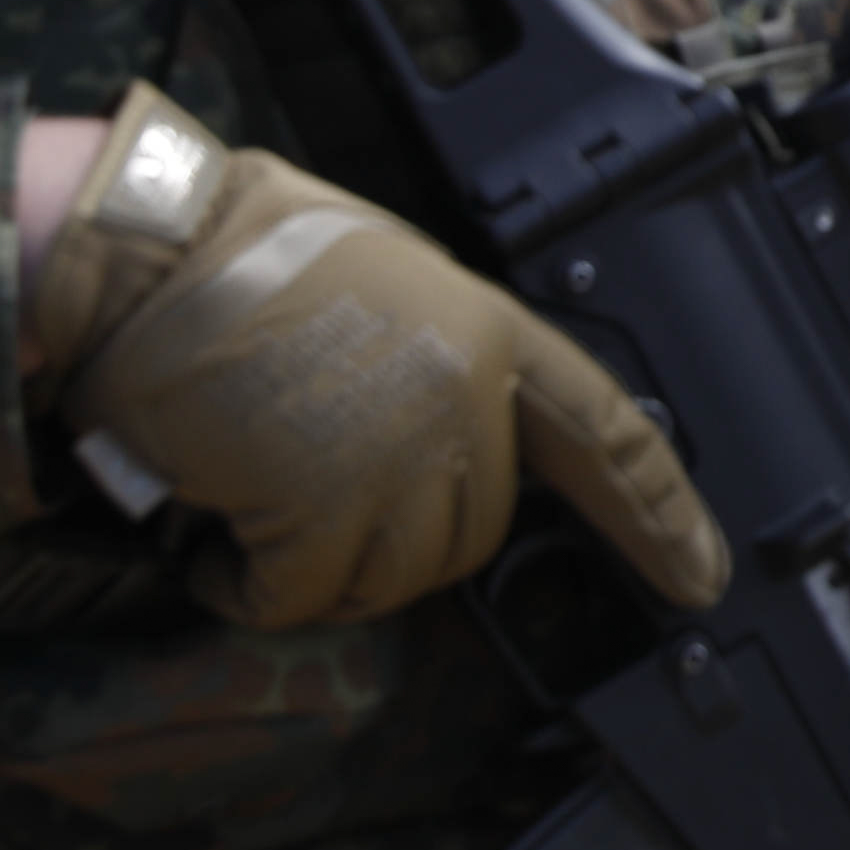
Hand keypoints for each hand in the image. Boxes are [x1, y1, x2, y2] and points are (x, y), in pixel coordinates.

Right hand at [23, 83, 729, 629]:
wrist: (147, 252)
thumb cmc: (240, 254)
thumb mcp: (387, 283)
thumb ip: (444, 360)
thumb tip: (448, 436)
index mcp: (490, 332)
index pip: (606, 434)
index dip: (660, 512)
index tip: (702, 574)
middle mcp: (465, 397)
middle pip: (471, 533)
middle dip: (389, 531)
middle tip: (302, 478)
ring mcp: (399, 456)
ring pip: (389, 578)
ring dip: (314, 563)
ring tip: (248, 487)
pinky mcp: (320, 507)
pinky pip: (298, 597)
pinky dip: (245, 583)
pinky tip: (212, 525)